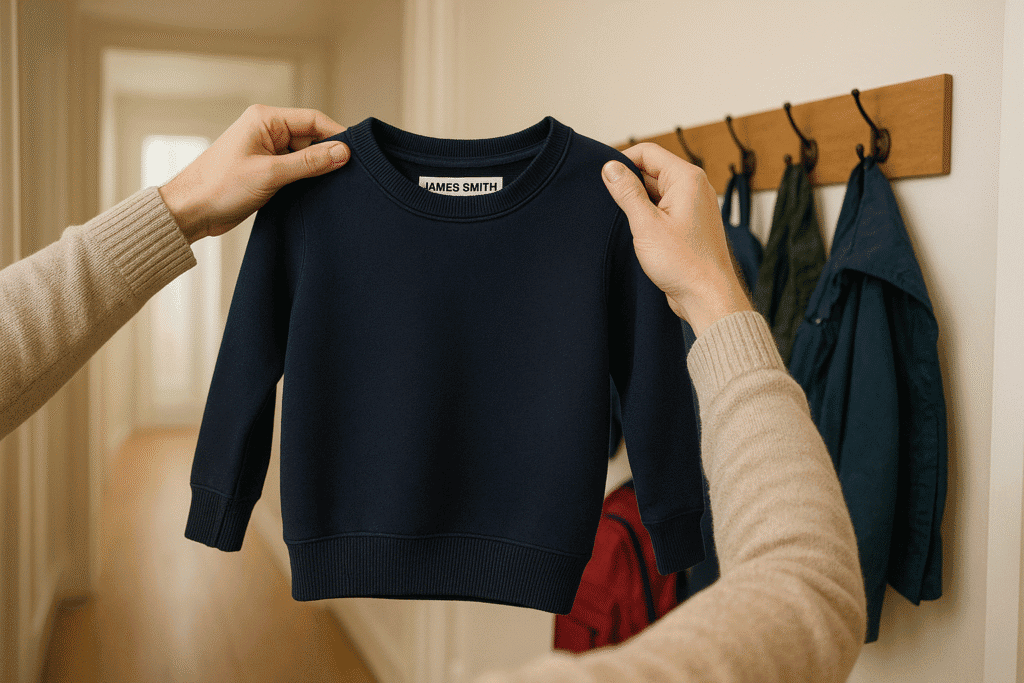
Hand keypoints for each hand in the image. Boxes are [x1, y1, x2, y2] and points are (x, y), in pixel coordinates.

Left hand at [158, 104, 349, 242]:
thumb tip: (343, 153)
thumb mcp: (270, 174)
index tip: (358, 156)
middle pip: (312, 138)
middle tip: (349, 176)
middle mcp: (267, 131)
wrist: (190, 212)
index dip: (338, 136)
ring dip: (317, 171)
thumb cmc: (219, 187)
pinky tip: (317, 194)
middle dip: (329, 156)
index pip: (313, 120)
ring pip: (306, 156)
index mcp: (265, 119)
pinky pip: (296, 171)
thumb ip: (309, 162)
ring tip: (333, 188)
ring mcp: (267, 151)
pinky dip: (307, 181)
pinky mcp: (267, 171)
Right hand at [601, 142, 752, 336]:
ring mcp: (692, 205)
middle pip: (651, 169)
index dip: (622, 162)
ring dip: (638, 202)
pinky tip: (639, 233)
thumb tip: (610, 168)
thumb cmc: (685, 263)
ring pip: (656, 190)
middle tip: (613, 206)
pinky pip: (663, 208)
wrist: (707, 296)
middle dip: (629, 184)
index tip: (604, 180)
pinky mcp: (689, 222)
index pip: (647, 152)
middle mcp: (693, 187)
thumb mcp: (646, 224)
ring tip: (630, 224)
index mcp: (687, 178)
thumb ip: (627, 192)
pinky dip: (648, 215)